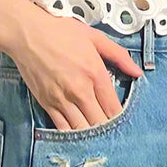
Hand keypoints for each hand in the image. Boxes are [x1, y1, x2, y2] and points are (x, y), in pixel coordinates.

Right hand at [6, 5, 144, 130]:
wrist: (28, 34)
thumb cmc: (60, 32)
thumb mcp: (94, 37)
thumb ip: (119, 55)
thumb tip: (138, 72)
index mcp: (95, 74)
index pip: (114, 108)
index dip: (120, 117)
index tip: (121, 119)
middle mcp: (80, 91)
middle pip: (100, 123)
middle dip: (107, 128)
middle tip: (111, 129)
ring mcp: (62, 99)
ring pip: (82, 129)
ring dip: (91, 133)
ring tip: (97, 134)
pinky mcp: (47, 104)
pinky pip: (62, 128)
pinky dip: (72, 133)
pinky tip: (78, 133)